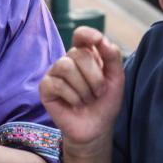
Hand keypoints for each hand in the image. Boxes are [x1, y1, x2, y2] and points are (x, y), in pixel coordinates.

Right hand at [39, 26, 123, 158]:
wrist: (96, 128)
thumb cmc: (105, 103)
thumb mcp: (116, 79)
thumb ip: (113, 57)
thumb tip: (103, 41)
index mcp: (86, 55)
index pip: (81, 35)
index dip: (87, 34)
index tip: (98, 41)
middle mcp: (69, 61)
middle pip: (79, 53)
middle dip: (94, 76)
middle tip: (98, 92)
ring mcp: (55, 73)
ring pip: (66, 66)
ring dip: (83, 88)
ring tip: (86, 100)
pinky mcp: (45, 88)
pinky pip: (57, 84)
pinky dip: (72, 97)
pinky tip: (75, 104)